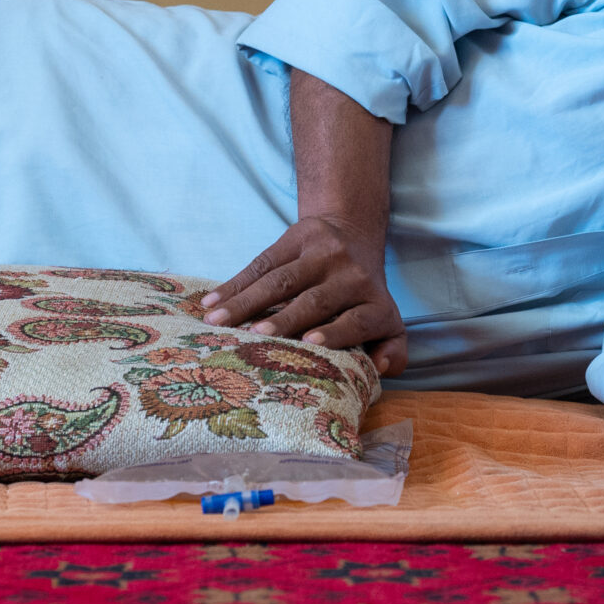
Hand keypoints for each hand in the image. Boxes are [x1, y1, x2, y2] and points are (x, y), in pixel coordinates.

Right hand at [203, 215, 407, 375]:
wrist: (353, 233)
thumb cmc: (365, 297)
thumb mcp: (388, 323)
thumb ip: (392, 352)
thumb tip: (379, 370)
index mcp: (375, 303)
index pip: (359, 319)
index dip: (337, 331)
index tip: (312, 341)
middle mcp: (352, 275)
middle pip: (315, 299)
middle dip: (284, 319)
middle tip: (254, 337)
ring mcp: (323, 253)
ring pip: (280, 279)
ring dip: (246, 301)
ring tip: (217, 321)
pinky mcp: (297, 236)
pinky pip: (261, 262)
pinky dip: (234, 283)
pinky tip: (211, 302)